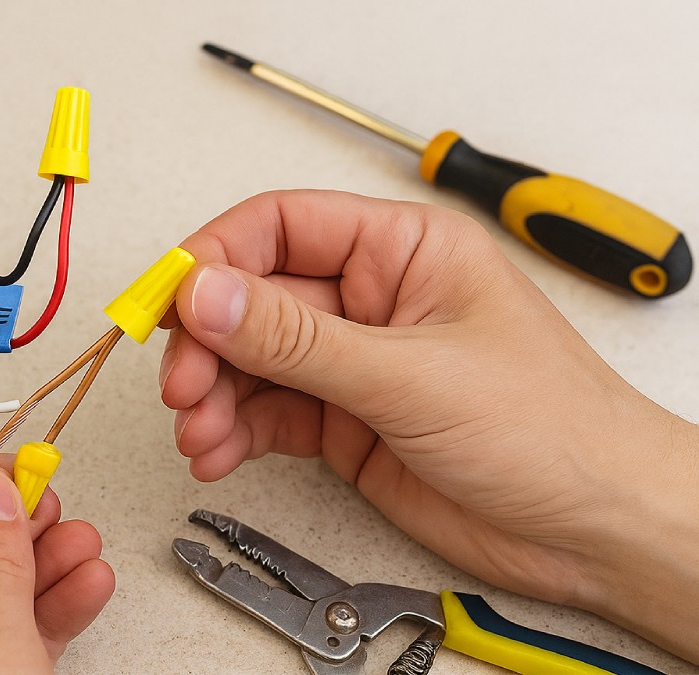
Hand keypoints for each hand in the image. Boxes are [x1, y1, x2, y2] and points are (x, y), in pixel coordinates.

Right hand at [159, 189, 698, 660]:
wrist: (593, 531)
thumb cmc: (551, 429)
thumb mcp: (410, 374)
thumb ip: (297, 338)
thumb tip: (206, 293)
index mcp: (402, 252)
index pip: (281, 228)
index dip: (215, 258)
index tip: (168, 300)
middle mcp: (372, 301)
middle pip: (254, 300)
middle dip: (208, 342)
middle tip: (181, 383)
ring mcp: (354, 364)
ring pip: (253, 363)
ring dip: (213, 395)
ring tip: (198, 429)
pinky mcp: (345, 422)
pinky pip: (267, 414)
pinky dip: (233, 432)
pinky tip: (217, 451)